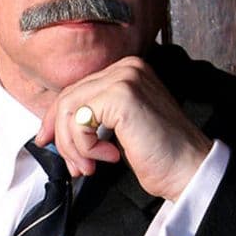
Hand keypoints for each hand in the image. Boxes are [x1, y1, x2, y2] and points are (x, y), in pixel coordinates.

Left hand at [35, 56, 210, 200]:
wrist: (189, 168)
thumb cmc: (161, 155)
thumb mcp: (119, 129)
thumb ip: (95, 117)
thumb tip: (56, 127)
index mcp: (127, 71)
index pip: (75, 90)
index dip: (55, 119)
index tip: (47, 141)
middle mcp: (126, 67)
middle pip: (67, 98)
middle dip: (62, 138)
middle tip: (74, 165)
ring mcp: (125, 78)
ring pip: (69, 110)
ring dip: (74, 147)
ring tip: (91, 166)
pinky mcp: (121, 96)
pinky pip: (80, 122)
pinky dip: (85, 147)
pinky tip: (110, 156)